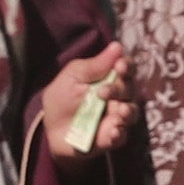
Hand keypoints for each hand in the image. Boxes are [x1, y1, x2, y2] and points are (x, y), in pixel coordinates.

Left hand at [30, 44, 134, 163]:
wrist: (50, 130)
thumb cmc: (61, 99)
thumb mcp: (72, 78)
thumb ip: (93, 65)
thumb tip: (117, 46)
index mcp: (109, 78)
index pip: (126, 68)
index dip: (127, 66)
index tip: (120, 66)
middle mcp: (117, 97)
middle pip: (130, 89)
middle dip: (119, 89)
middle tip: (102, 93)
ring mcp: (117, 118)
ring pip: (132, 112)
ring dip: (128, 111)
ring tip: (119, 112)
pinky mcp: (113, 138)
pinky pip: (123, 135)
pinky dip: (119, 133)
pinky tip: (112, 131)